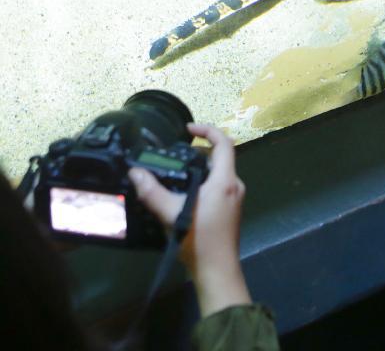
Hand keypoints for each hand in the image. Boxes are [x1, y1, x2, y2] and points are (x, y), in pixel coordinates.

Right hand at [129, 123, 250, 316]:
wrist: (217, 269)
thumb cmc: (200, 239)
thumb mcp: (172, 213)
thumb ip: (152, 192)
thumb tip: (135, 173)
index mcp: (225, 181)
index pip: (224, 144)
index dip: (207, 130)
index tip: (188, 129)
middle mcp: (234, 185)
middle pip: (220, 158)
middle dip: (198, 151)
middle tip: (174, 153)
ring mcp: (234, 198)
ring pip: (218, 173)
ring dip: (199, 168)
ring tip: (174, 171)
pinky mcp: (230, 210)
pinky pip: (217, 186)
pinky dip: (202, 182)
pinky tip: (183, 192)